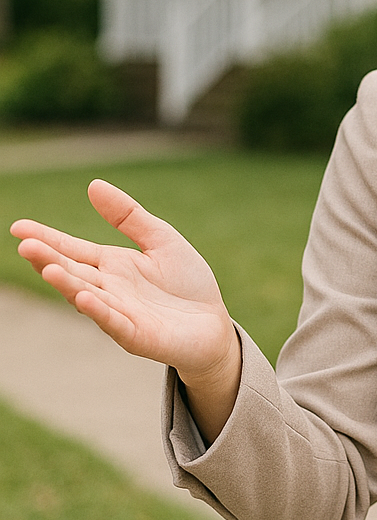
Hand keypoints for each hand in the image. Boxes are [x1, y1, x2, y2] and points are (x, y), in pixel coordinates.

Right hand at [11, 179, 240, 442]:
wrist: (214, 325)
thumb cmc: (186, 284)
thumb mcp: (161, 239)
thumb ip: (129, 216)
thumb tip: (93, 184)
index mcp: (112, 265)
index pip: (72, 250)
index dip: (46, 239)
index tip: (18, 227)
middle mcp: (108, 290)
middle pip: (72, 272)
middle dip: (48, 259)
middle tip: (25, 245)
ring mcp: (120, 314)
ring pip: (87, 297)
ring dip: (66, 284)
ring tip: (46, 268)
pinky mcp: (137, 335)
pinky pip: (114, 322)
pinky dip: (99, 311)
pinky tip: (84, 297)